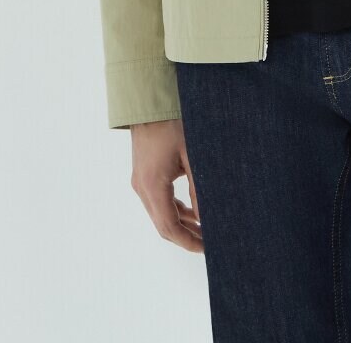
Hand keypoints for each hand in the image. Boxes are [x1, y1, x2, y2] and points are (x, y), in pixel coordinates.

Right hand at [130, 118, 202, 251]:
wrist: (149, 104)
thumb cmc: (172, 124)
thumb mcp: (192, 155)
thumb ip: (199, 188)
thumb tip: (206, 217)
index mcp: (153, 185)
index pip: (169, 227)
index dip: (188, 241)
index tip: (207, 247)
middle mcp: (142, 188)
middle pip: (163, 225)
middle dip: (186, 236)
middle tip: (209, 242)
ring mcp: (140, 182)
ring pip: (159, 214)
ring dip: (180, 224)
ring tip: (204, 229)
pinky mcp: (143, 175)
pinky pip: (157, 201)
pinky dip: (173, 210)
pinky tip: (191, 212)